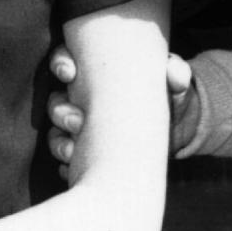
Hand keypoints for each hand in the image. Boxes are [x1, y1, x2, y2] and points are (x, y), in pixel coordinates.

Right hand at [46, 45, 195, 173]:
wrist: (174, 136)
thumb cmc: (168, 100)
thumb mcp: (175, 86)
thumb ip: (176, 74)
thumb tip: (174, 72)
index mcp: (95, 76)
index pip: (66, 62)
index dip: (61, 63)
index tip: (70, 73)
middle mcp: (81, 101)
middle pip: (55, 102)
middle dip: (60, 110)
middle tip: (77, 120)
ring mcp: (78, 130)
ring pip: (55, 133)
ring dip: (60, 141)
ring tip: (74, 150)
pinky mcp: (83, 156)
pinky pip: (64, 161)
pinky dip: (66, 165)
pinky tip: (74, 168)